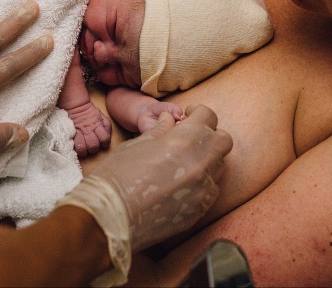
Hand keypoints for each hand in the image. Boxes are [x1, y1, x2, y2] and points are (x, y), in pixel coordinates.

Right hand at [55, 105, 232, 283]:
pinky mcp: (199, 210)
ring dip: (207, 160)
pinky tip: (182, 185)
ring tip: (184, 163)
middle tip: (192, 138)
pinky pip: (211, 191)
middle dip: (210, 135)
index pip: (209, 116)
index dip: (199, 113)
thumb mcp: (136, 144)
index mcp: (184, 140)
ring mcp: (202, 189)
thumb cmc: (116, 176)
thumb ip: (160, 130)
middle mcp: (200, 163)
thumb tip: (169, 120)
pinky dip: (202, 184)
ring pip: (219, 167)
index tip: (190, 116)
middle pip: (223, 141)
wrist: (109, 218)